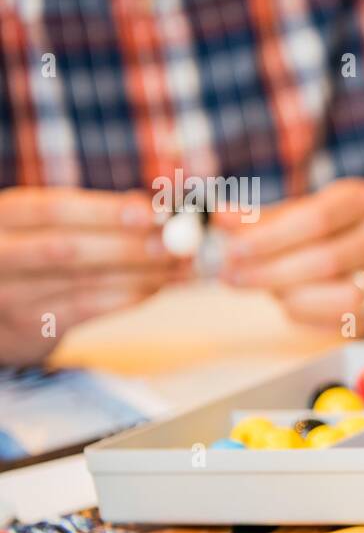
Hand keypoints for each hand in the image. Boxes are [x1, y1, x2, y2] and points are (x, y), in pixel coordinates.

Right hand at [0, 187, 184, 364]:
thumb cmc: (30, 253)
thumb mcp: (44, 224)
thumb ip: (92, 213)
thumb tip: (147, 206)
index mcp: (3, 217)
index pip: (54, 209)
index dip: (105, 211)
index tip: (152, 214)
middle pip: (69, 249)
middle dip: (129, 246)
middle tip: (175, 246)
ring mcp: (10, 294)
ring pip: (86, 282)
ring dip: (141, 275)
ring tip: (178, 268)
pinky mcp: (31, 327)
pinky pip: (90, 309)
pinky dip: (129, 297)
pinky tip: (155, 288)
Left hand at [214, 178, 363, 333]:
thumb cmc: (332, 226)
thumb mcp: (301, 209)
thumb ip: (261, 217)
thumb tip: (221, 221)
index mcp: (361, 200)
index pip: (317, 219)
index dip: (271, 237)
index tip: (232, 249)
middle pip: (326, 260)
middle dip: (270, 271)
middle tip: (230, 275)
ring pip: (338, 297)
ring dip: (288, 295)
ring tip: (259, 284)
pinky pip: (334, 320)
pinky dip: (300, 311)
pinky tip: (284, 297)